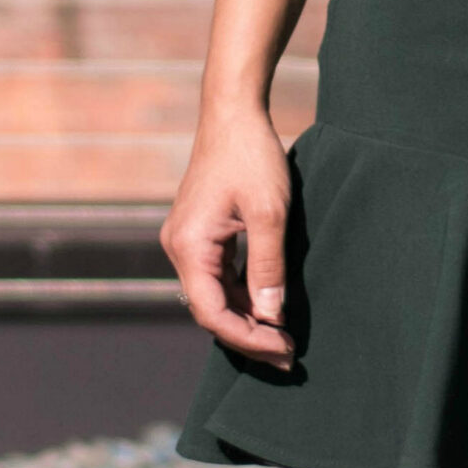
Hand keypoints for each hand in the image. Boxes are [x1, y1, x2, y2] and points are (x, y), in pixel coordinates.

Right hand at [160, 108, 295, 370]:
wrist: (233, 113)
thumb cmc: (252, 156)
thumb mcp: (270, 214)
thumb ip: (268, 268)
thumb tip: (271, 317)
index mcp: (189, 246)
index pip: (211, 312)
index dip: (248, 338)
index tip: (284, 349)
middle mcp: (178, 248)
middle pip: (209, 310)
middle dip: (249, 336)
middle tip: (289, 355)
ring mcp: (186, 241)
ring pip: (212, 296)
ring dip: (246, 319)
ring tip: (283, 339)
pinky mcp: (199, 233)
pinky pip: (216, 277)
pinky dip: (241, 297)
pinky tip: (268, 309)